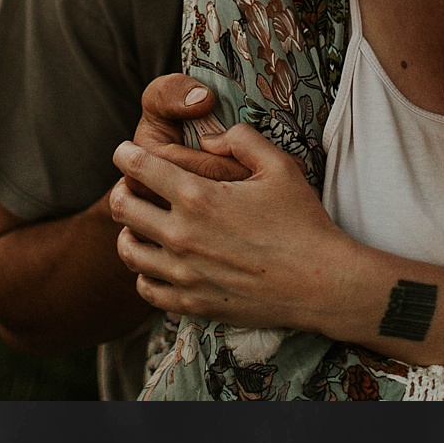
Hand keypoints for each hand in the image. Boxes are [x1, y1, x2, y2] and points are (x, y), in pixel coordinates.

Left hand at [112, 97, 350, 327]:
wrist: (321, 284)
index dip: (126, 154)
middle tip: (130, 186)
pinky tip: (157, 264)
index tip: (125, 152)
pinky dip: (144, 273)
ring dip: (127, 232)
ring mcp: (184, 274)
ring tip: (138, 225)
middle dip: (122, 190)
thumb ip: (241, 139)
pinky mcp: (192, 304)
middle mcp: (182, 235)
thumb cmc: (303, 222)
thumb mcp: (279, 166)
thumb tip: (209, 138)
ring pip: (128, 250)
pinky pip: (146, 288)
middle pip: (123, 207)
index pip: (139, 168)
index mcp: (198, 196)